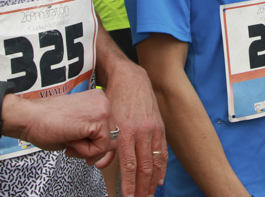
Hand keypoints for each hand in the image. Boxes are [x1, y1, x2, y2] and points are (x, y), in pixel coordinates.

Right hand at [3, 88, 113, 164]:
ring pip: (108, 143)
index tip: (80, 148)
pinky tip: (70, 141)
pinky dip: (85, 151)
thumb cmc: (45, 124)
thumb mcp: (77, 126)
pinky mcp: (98, 119)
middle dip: (93, 149)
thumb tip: (106, 150)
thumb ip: (93, 133)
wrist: (29, 118)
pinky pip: (102, 147)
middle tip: (73, 147)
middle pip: (112, 137)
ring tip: (70, 142)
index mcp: (97, 99)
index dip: (95, 144)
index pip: (109, 129)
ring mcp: (102, 108)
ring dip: (88, 150)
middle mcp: (103, 100)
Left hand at [102, 64, 168, 195]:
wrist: (131, 78)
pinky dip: (162, 168)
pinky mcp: (160, 127)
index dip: (129, 184)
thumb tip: (101, 165)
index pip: (129, 165)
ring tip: (149, 194)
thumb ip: (105, 144)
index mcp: (125, 131)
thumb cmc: (115, 98)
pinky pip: (163, 152)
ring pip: (155, 162)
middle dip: (142, 187)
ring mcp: (153, 130)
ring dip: (152, 181)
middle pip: (144, 167)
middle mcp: (142, 132)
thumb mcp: (104, 120)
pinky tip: (159, 179)